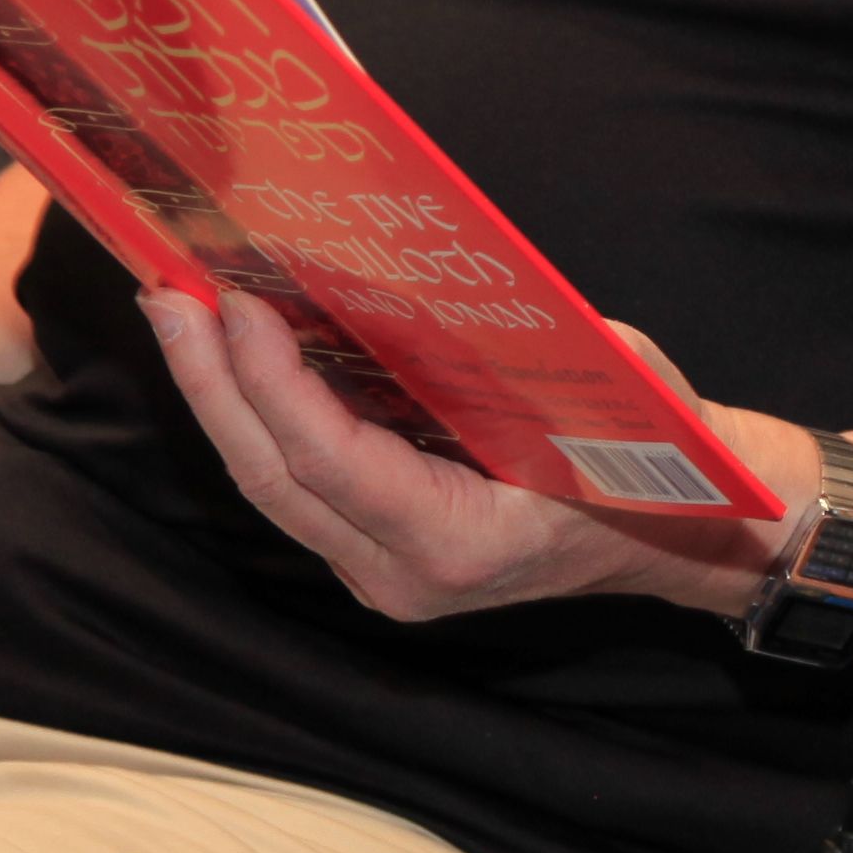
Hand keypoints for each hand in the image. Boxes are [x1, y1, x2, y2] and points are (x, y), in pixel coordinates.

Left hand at [142, 286, 785, 623]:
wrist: (685, 536)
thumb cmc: (657, 454)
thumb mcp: (600, 383)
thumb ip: (500, 351)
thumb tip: (396, 275)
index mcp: (459, 544)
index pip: (329, 461)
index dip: (269, 380)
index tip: (233, 301)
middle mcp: (403, 577)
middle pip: (272, 478)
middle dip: (211, 381)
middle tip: (168, 291)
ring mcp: (383, 575)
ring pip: (272, 486)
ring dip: (221, 396)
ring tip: (179, 311)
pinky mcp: (375, 553)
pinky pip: (298, 485)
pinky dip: (260, 415)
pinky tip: (235, 353)